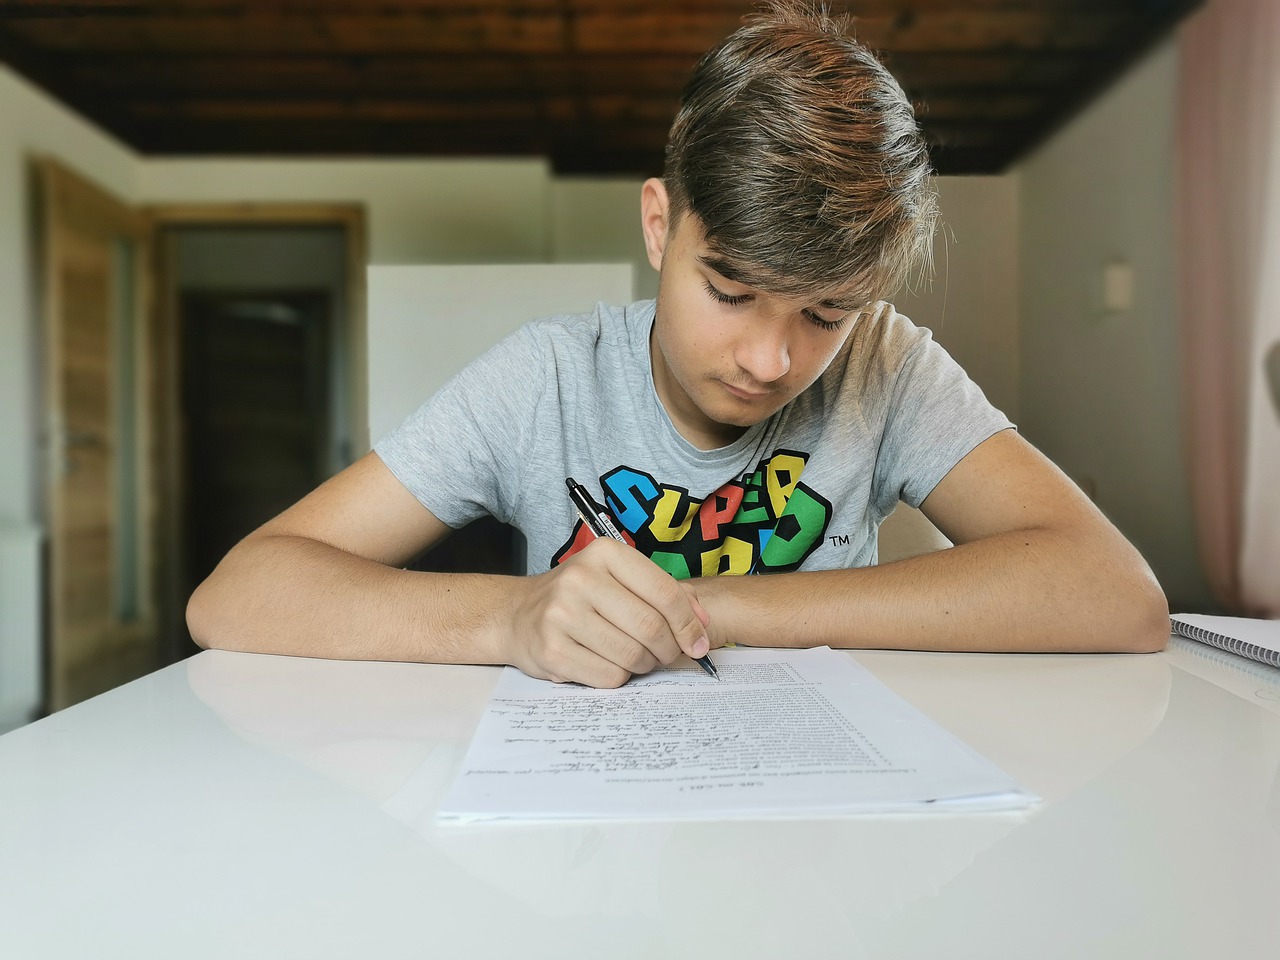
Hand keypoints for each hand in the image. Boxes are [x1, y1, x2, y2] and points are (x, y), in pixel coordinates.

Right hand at [502, 538, 710, 686]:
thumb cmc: (581, 598)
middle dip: (669, 649)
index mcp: (605, 554)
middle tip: (668, 656)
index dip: (689, 624)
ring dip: (644, 665)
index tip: (699, 644)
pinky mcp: (551, 650)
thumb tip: (703, 623)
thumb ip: (665, 594)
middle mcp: (580, 578)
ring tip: (635, 658)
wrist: (519, 615)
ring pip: (632, 656)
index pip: (664, 591)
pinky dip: (618, 677)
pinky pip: (608, 677)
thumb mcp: (620, 580)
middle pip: (650, 627)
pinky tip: (606, 663)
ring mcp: (562, 614)